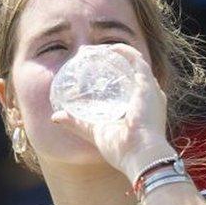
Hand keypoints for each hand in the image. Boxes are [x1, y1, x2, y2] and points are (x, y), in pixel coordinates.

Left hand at [51, 43, 176, 182]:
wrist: (140, 156)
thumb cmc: (122, 150)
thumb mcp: (95, 132)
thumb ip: (77, 123)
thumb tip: (55, 117)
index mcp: (142, 110)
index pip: (129, 86)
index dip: (113, 76)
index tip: (93, 69)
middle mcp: (150, 98)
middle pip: (132, 72)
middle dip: (113, 62)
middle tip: (92, 57)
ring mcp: (150, 90)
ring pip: (134, 62)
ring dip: (116, 53)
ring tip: (98, 50)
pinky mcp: (147, 85)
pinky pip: (136, 60)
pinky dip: (123, 51)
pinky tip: (108, 48)